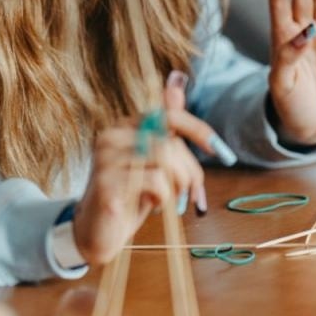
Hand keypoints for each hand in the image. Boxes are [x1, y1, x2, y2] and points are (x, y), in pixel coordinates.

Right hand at [72, 100, 205, 266]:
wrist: (96, 233)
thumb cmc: (129, 197)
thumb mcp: (152, 163)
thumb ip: (166, 130)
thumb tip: (175, 83)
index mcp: (123, 127)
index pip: (168, 116)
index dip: (198, 130)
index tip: (219, 150)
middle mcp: (111, 136)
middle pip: (170, 142)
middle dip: (191, 170)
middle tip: (193, 193)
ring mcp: (106, 159)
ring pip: (165, 159)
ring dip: (178, 184)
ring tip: (170, 199)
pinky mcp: (107, 183)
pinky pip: (156, 182)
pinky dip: (164, 198)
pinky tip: (154, 206)